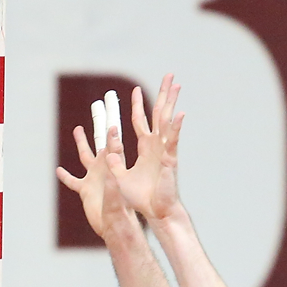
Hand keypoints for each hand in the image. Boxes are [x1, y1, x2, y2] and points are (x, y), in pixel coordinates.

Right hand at [56, 122, 144, 244]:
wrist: (115, 226)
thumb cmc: (122, 210)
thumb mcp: (117, 190)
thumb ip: (113, 172)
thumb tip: (110, 158)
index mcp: (113, 166)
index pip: (112, 141)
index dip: (111, 127)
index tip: (111, 111)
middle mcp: (103, 168)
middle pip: (99, 140)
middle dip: (99, 123)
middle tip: (99, 106)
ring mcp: (94, 178)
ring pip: (85, 156)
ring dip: (82, 143)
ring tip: (77, 129)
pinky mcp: (85, 190)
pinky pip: (73, 181)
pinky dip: (66, 176)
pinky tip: (59, 170)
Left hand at [107, 73, 184, 221]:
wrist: (155, 211)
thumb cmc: (141, 197)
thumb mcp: (120, 178)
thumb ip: (114, 164)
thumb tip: (106, 153)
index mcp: (146, 148)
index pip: (140, 121)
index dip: (138, 105)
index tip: (136, 89)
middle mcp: (157, 145)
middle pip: (159, 114)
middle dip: (163, 94)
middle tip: (169, 74)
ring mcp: (165, 150)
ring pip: (167, 121)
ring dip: (172, 102)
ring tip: (176, 84)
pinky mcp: (170, 160)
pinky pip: (172, 141)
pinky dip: (176, 128)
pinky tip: (180, 113)